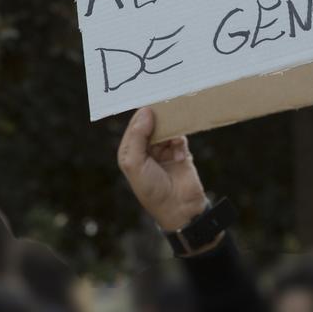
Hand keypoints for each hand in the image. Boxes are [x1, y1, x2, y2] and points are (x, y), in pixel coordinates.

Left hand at [116, 108, 207, 232]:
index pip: (134, 127)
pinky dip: (180, 141)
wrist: (179, 207)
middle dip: (157, 119)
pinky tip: (180, 154)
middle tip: (165, 107)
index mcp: (131, 152)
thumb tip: (145, 112)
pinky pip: (181, 136)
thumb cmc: (152, 189)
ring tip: (173, 134)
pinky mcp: (181, 152)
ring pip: (167, 128)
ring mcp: (164, 150)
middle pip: (151, 125)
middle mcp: (146, 149)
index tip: (149, 104)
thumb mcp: (136, 164)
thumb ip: (137, 137)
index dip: (140, 116)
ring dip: (171, 130)